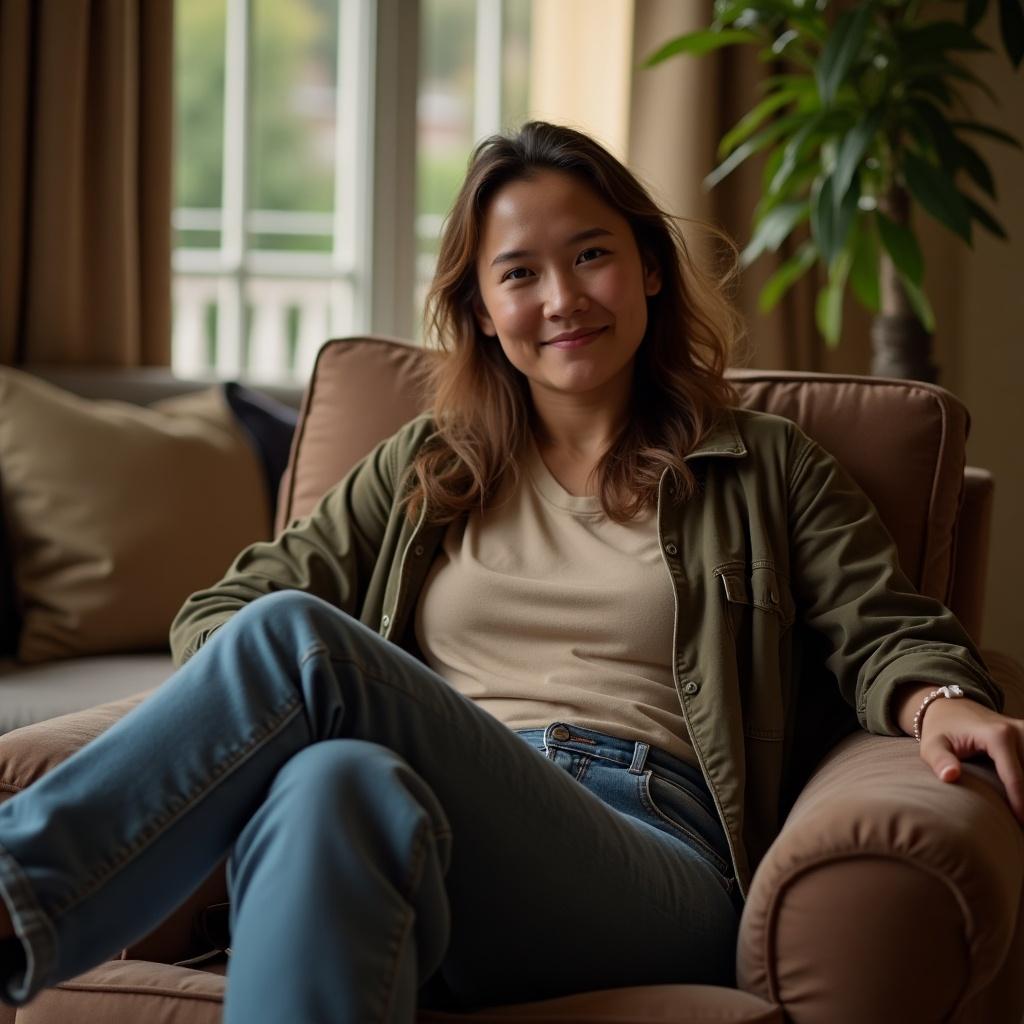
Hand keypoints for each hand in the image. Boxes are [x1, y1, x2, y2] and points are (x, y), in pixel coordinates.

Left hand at [918, 696, 1023, 823]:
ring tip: (1018, 810)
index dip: (1019, 803)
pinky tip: (1020, 791)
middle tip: (1018, 821)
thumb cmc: (940, 730)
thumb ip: (940, 760)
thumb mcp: (932, 745)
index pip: (1015, 777)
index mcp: (997, 735)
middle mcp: (1017, 730)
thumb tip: (950, 776)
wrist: (950, 707)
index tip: (1020, 824)